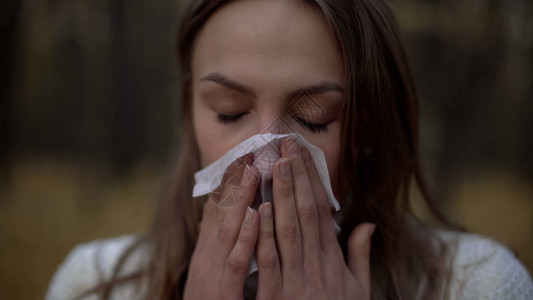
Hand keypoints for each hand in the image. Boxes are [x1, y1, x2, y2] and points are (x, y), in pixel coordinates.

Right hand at [184, 154, 260, 299]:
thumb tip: (239, 221)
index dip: (230, 184)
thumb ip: (226, 249)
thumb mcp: (215, 275)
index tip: (243, 157)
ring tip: (253, 169)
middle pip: (220, 213)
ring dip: (240, 198)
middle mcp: (205, 258)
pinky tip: (257, 215)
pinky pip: (235, 261)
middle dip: (234, 181)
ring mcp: (211, 274)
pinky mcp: (222, 292)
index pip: (218, 212)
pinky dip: (245, 237)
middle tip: (249, 150)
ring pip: (226, 229)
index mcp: (207, 254)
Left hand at [256, 139, 374, 299]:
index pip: (321, 212)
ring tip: (271, 165)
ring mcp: (295, 280)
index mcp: (333, 260)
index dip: (310, 182)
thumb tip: (364, 225)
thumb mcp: (357, 290)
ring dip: (278, 196)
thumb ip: (359, 256)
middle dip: (293, 178)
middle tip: (283, 146)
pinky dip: (263, 234)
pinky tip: (258, 209)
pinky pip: (268, 261)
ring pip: (286, 230)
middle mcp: (315, 265)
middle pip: (303, 214)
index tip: (301, 156)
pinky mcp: (276, 296)